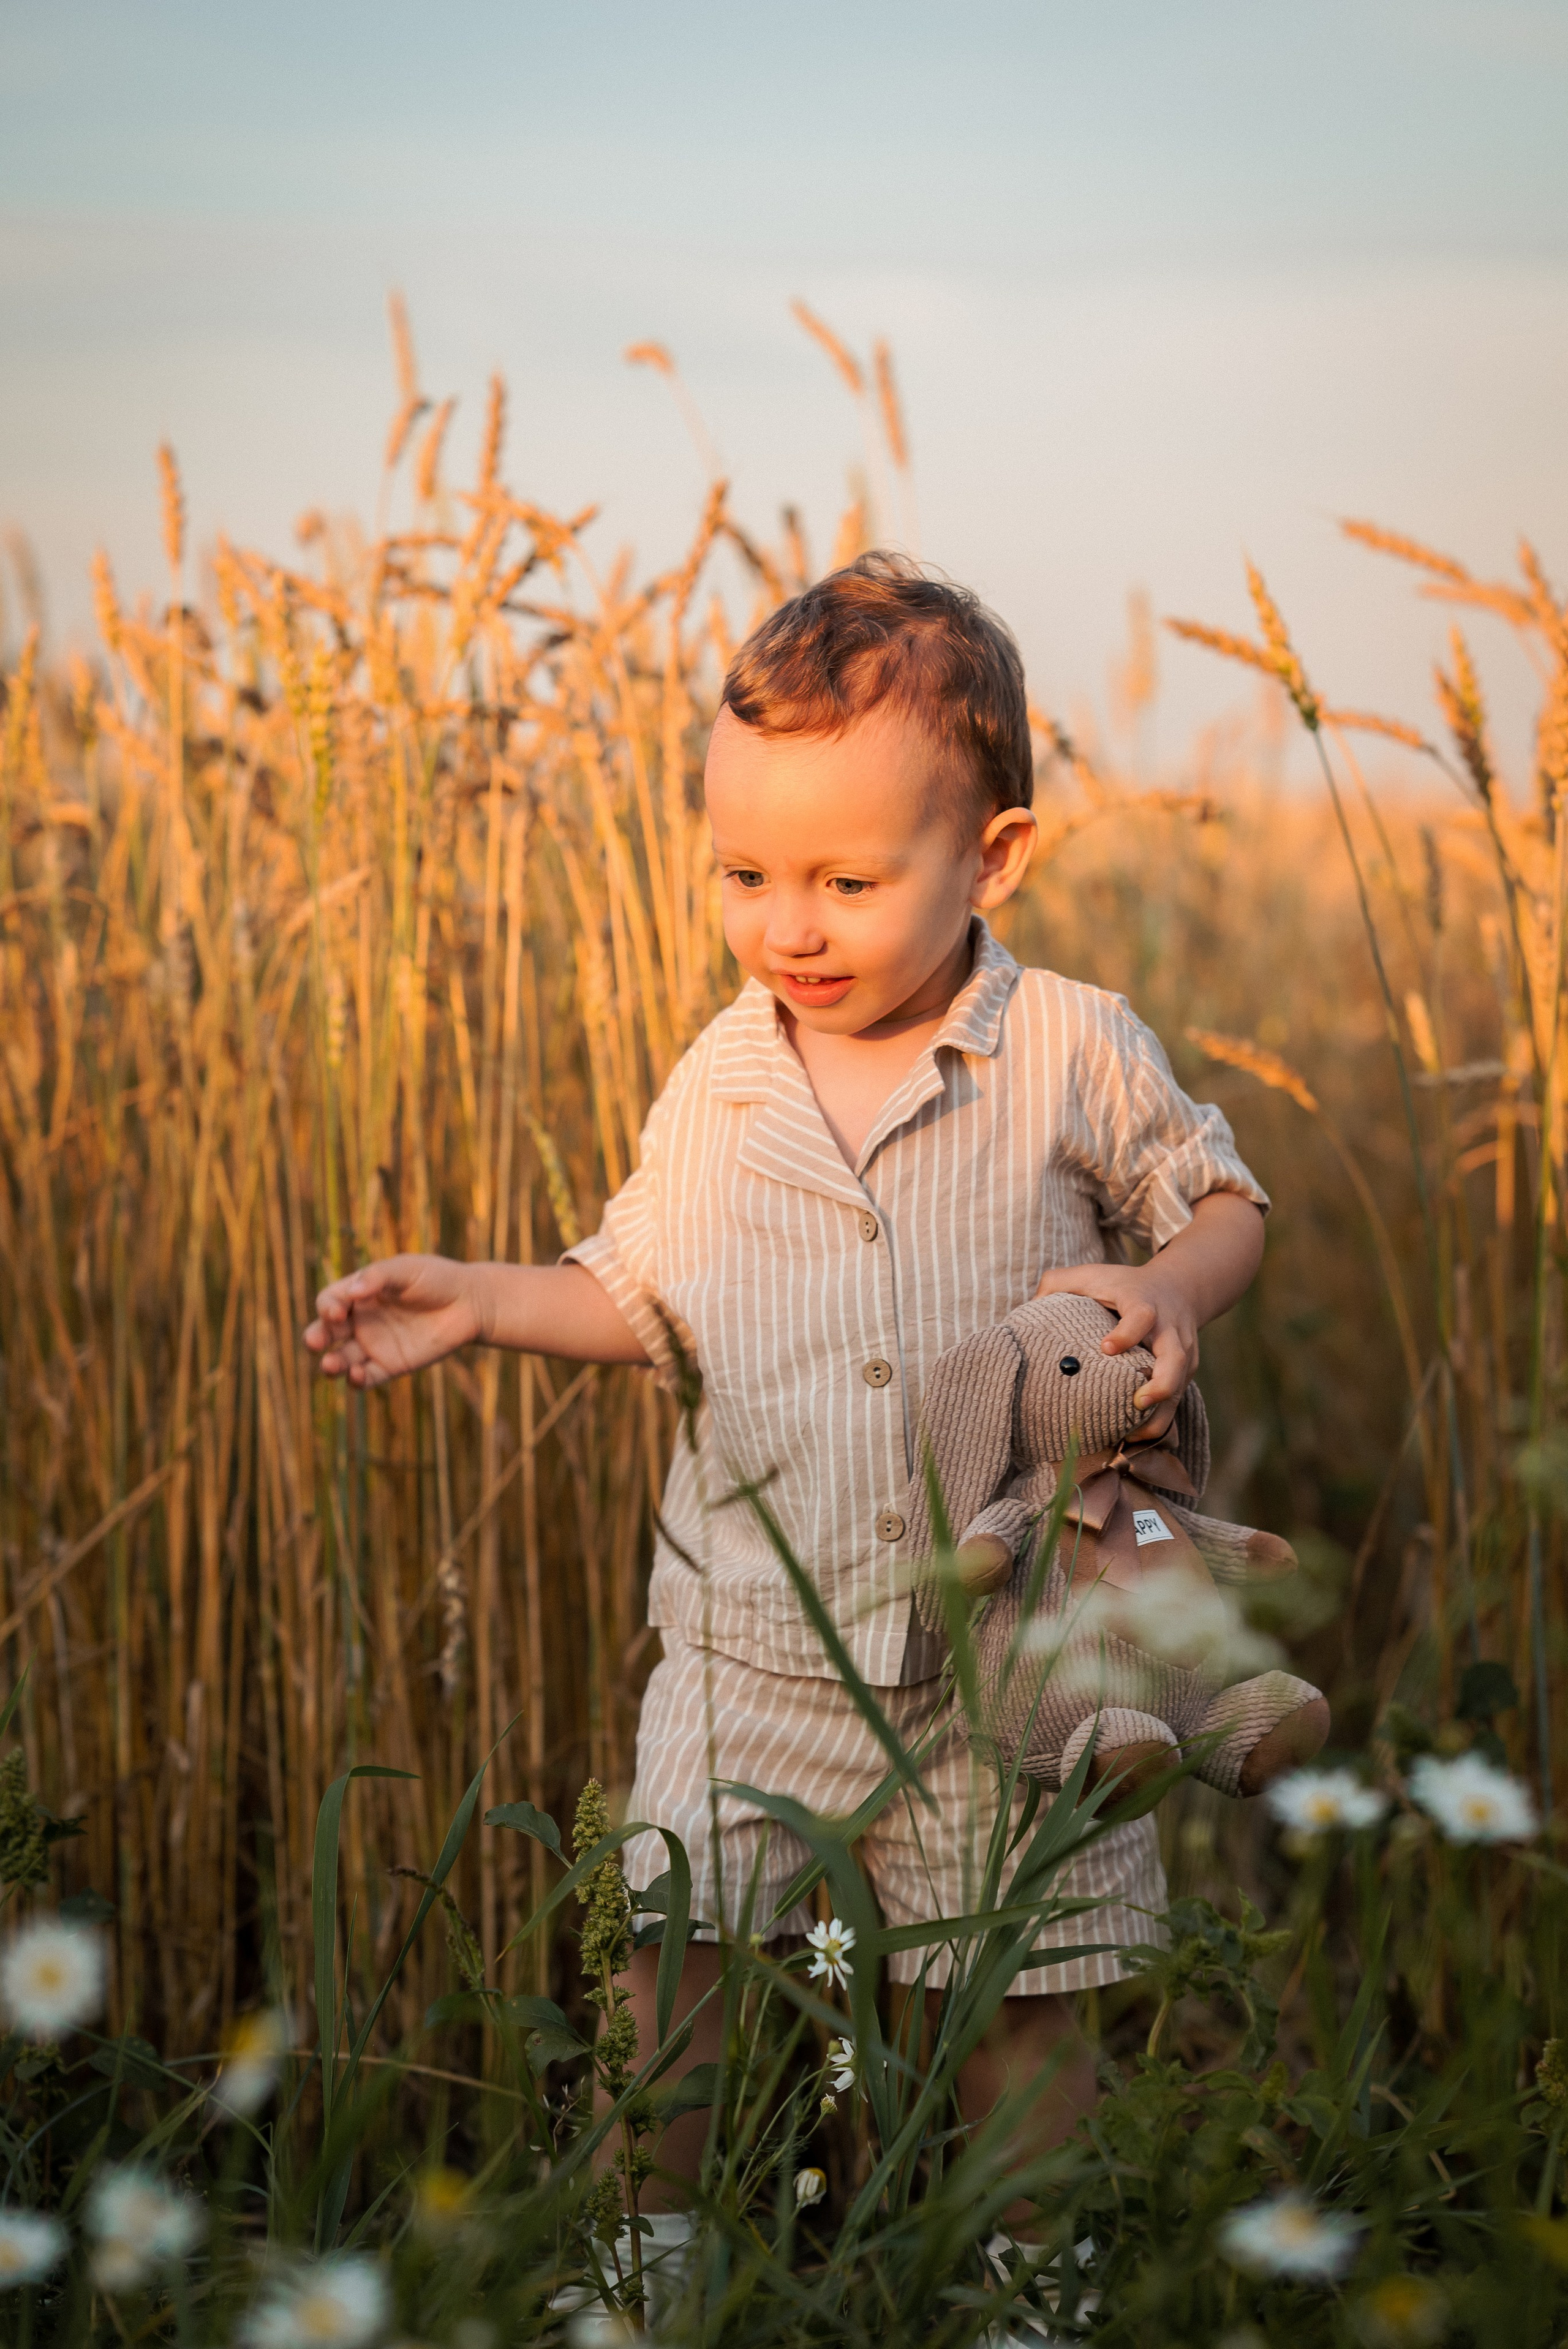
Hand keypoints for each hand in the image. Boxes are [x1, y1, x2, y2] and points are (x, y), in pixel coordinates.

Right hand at [305, 1254, 482, 1388]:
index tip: (336, 1312)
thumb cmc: (436, 1278)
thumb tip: (351, 1293)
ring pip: (342, 1359)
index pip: (330, 1302)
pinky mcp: (391, 1365)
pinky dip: (357, 1380)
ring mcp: (375, 1344)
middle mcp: (361, 1320)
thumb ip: (377, 1277)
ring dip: (332, 1364)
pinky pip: (367, 1377)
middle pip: (327, 1333)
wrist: (470, 1303)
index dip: (327, 1308)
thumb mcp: (405, 1269)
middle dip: (315, 1338)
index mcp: (359, 1293)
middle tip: (314, 1342)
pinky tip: (357, 1375)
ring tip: (330, 1365)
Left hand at [1032, 1258, 1195, 1436]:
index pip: (1141, 1316)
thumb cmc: (1124, 1284)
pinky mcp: (1186, 1373)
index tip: (1105, 1349)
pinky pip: (1177, 1400)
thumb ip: (1058, 1283)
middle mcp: (1169, 1330)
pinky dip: (1160, 1421)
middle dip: (1161, 1385)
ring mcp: (1183, 1354)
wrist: (1180, 1288)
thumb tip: (1029, 1308)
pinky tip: (1135, 1438)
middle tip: (1137, 1403)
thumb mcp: (1092, 1274)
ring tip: (1133, 1437)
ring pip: (1180, 1387)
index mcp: (1144, 1304)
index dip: (1127, 1333)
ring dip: (1161, 1415)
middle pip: (1176, 1359)